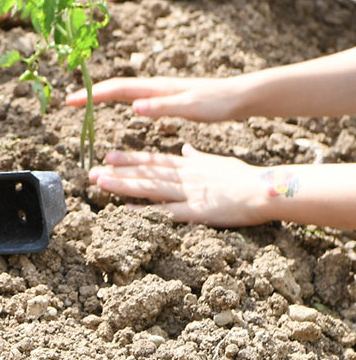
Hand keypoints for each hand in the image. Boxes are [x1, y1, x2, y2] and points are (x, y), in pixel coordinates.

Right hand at [66, 76, 251, 120]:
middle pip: (117, 87)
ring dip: (106, 96)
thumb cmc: (219, 104)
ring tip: (90, 103)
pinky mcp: (170, 98)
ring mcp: (163, 91)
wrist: (242, 97)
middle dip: (93, 93)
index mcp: (157, 89)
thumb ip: (162, 108)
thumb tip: (132, 107)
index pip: (117, 89)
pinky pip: (138, 97)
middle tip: (71, 102)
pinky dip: (123, 100)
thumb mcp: (191, 109)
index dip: (93, 94)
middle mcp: (156, 87)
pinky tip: (125, 108)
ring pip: (127, 91)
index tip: (71, 101)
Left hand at [89, 144, 270, 226]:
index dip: (130, 159)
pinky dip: (147, 210)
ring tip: (100, 182)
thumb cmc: (246, 178)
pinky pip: (168, 211)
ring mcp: (189, 194)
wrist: (267, 189)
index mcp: (189, 166)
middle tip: (92, 171)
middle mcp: (184, 177)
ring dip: (124, 185)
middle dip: (118, 172)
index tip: (108, 155)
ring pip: (150, 188)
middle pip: (146, 174)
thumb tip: (186, 148)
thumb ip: (199, 156)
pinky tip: (128, 209)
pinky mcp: (198, 211)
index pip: (154, 161)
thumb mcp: (219, 161)